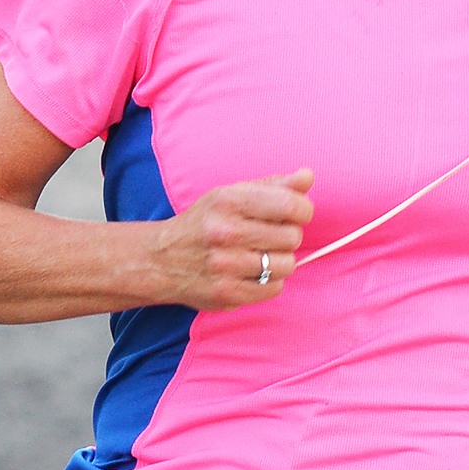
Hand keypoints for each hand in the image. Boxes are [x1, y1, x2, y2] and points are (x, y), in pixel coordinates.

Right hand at [154, 168, 313, 309]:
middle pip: (292, 236)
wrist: (161, 259)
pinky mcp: (226, 293)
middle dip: (288, 236)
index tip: (297, 213)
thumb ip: (273, 185)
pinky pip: (274, 288)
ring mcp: (225, 265)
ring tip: (261, 255)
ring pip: (286, 264)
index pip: (290, 204)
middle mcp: (226, 232)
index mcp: (228, 201)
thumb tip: (307, 176)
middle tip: (271, 236)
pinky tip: (252, 273)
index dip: (303, 209)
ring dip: (280, 261)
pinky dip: (270, 281)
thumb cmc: (204, 223)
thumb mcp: (232, 195)